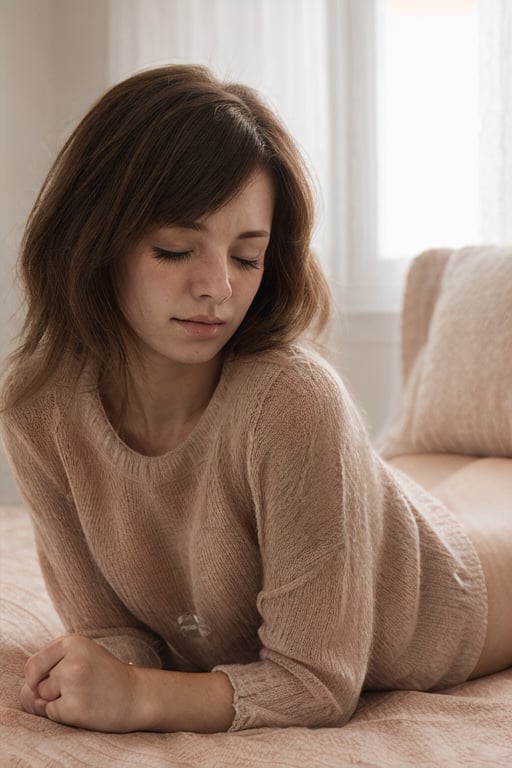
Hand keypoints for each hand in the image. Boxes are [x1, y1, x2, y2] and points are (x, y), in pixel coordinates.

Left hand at [20, 634, 141, 731]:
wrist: (137, 695)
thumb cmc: (104, 677)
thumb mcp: (80, 658)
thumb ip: (47, 670)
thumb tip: (28, 694)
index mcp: (72, 642)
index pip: (33, 664)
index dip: (38, 676)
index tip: (58, 678)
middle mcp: (72, 660)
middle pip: (37, 682)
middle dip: (52, 689)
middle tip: (81, 684)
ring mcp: (73, 683)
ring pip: (43, 698)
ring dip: (58, 702)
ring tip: (84, 694)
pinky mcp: (74, 707)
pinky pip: (52, 714)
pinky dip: (65, 715)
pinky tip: (87, 707)